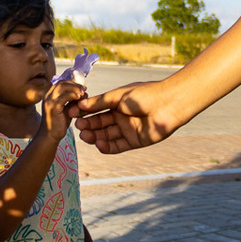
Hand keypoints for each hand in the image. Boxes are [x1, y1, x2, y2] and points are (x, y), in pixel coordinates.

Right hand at [41, 80, 84, 140]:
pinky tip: (79, 98)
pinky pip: (64, 97)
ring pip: (62, 86)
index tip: (83, 88)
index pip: (62, 83)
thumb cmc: (58, 123)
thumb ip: (72, 100)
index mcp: (50, 95)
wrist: (49, 136)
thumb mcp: (67, 109)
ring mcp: (49, 101)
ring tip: (83, 93)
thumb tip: (83, 93)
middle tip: (84, 90)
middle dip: (75, 84)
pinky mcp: (53, 107)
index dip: (73, 83)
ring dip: (75, 88)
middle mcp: (48, 95)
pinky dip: (73, 95)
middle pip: (62, 83)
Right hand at [70, 80, 185, 153]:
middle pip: (100, 124)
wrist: (168, 104)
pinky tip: (99, 144)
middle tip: (78, 127)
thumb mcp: (118, 96)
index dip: (85, 113)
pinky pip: (117, 146)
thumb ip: (100, 102)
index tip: (72, 114)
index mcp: (117, 103)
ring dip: (95, 137)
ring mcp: (127, 130)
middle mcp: (121, 117)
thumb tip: (80, 105)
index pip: (97, 110)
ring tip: (85, 136)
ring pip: (107, 136)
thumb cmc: (144, 94)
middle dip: (89, 126)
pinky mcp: (134, 141)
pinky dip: (107, 147)